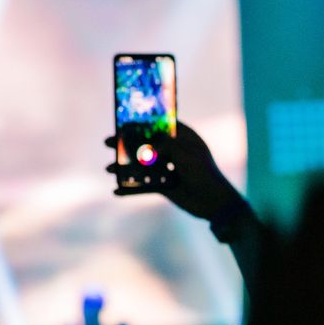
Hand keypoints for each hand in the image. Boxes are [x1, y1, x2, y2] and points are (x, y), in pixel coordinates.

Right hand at [105, 121, 242, 221]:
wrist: (214, 202)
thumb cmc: (204, 173)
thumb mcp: (186, 154)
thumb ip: (165, 146)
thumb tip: (147, 149)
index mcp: (183, 137)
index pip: (158, 125)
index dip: (141, 123)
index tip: (123, 121)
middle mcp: (173, 151)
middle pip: (145, 144)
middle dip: (126, 144)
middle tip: (108, 142)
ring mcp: (167, 168)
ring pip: (141, 164)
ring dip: (124, 166)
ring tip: (109, 168)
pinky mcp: (164, 185)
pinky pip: (143, 184)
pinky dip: (130, 187)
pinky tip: (116, 190)